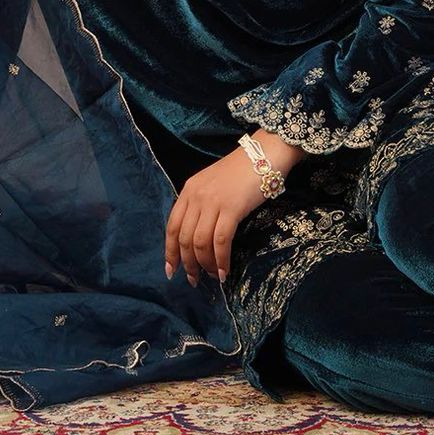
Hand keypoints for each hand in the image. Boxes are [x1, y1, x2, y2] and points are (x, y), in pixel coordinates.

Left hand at [164, 130, 303, 286]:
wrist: (263, 155)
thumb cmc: (240, 171)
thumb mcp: (211, 184)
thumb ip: (201, 204)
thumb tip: (196, 237)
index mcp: (188, 190)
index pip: (172, 226)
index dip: (170, 251)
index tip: (171, 270)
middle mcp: (196, 196)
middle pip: (185, 238)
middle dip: (187, 263)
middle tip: (194, 280)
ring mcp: (213, 202)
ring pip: (201, 242)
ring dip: (205, 265)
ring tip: (212, 276)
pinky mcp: (232, 208)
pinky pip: (221, 241)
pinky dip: (221, 259)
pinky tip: (225, 271)